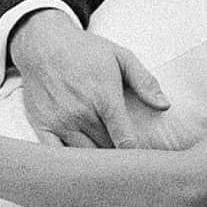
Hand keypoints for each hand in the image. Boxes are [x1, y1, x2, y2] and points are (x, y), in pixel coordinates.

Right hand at [0, 2, 133, 151]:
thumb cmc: (84, 50)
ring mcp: (61, 123)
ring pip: (85, 157)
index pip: (126, 142)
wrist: (42, 42)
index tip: (142, 158)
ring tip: (106, 161)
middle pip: (107, 151)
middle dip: (118, 157)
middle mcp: (82, 114)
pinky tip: (79, 165)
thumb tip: (165, 106)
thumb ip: (144, 81)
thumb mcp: (120, 57)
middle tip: (126, 160)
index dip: (136, 155)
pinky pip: (58, 157)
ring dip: (96, 162)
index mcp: (104, 98)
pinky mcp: (43, 127)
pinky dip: (70, 164)